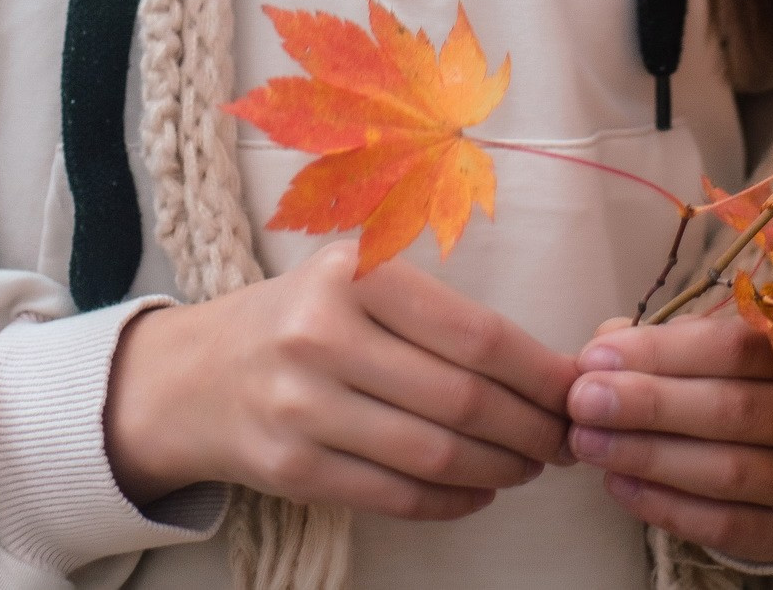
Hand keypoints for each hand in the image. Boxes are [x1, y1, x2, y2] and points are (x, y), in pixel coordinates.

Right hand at [104, 242, 574, 523]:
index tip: (574, 390)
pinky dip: (451, 499)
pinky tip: (478, 490)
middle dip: (530, 428)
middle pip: (461, 400)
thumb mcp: (359, 276)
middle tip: (564, 437)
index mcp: (355, 274)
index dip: (537, 371)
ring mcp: (303, 407)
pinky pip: (396, 495)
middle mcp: (323, 335)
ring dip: (500, 469)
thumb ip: (439, 309)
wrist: (198, 373)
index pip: (474, 332)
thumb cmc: (305, 315)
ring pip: (433, 454)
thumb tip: (545, 364)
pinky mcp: (293, 469)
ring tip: (528, 464)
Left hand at [568, 311, 772, 565]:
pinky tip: (618, 485)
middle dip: (647, 404)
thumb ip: (669, 339)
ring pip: (726, 471)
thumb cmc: (746, 380)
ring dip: (647, 456)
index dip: (661, 351)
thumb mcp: (721, 344)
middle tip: (582, 400)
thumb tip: (606, 344)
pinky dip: (666, 505)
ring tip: (587, 442)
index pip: (734, 346)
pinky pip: (724, 524)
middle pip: (731, 410)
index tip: (596, 355)